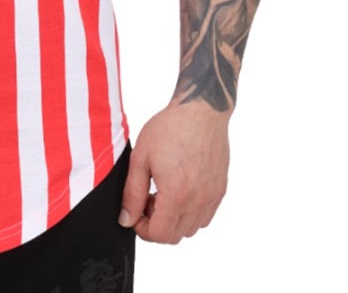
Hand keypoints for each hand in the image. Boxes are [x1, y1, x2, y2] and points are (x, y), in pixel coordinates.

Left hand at [118, 101, 229, 243]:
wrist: (200, 111)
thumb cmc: (169, 128)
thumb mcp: (141, 158)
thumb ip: (133, 193)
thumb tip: (126, 219)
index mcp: (177, 194)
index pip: (160, 234)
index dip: (143, 229)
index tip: (134, 213)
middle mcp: (199, 201)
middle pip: (175, 235)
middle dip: (156, 225)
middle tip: (147, 200)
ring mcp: (212, 197)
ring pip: (191, 228)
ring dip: (174, 220)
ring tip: (162, 193)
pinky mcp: (220, 190)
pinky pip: (204, 216)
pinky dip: (190, 212)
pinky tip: (179, 189)